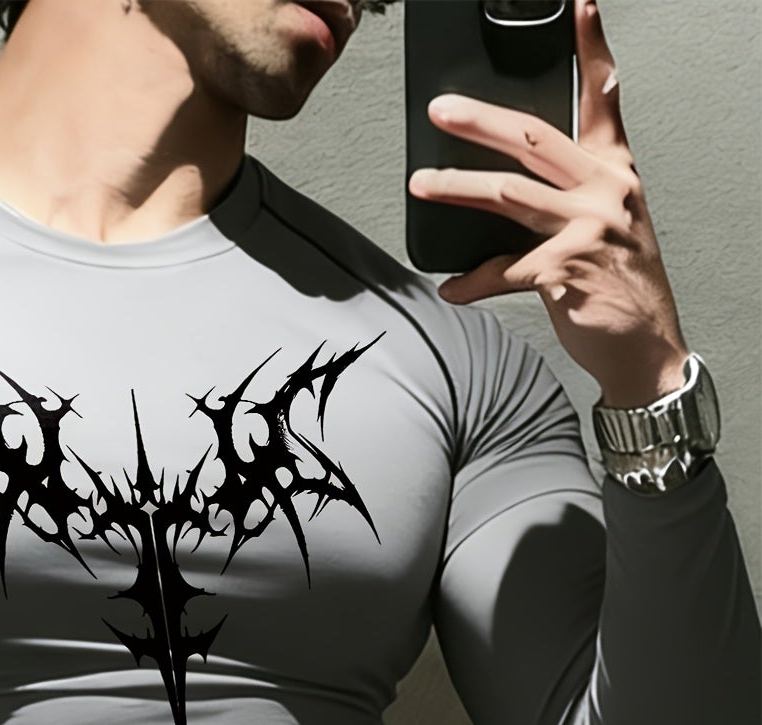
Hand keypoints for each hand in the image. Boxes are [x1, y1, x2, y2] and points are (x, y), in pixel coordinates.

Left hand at [408, 0, 689, 405]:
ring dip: (457, 188)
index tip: (578, 5)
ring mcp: (586, 228)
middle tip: (441, 110)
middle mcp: (605, 191)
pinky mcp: (565, 271)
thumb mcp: (611, 222)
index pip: (602, 99)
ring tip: (421, 184)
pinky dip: (473, 281)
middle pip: (532, 139)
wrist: (646, 346)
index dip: (593, 48)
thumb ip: (572, 191)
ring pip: (508, 195)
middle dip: (480, 122)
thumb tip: (511, 181)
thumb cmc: (622, 285)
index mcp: (615, 172)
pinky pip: (503, 270)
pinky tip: (451, 287)